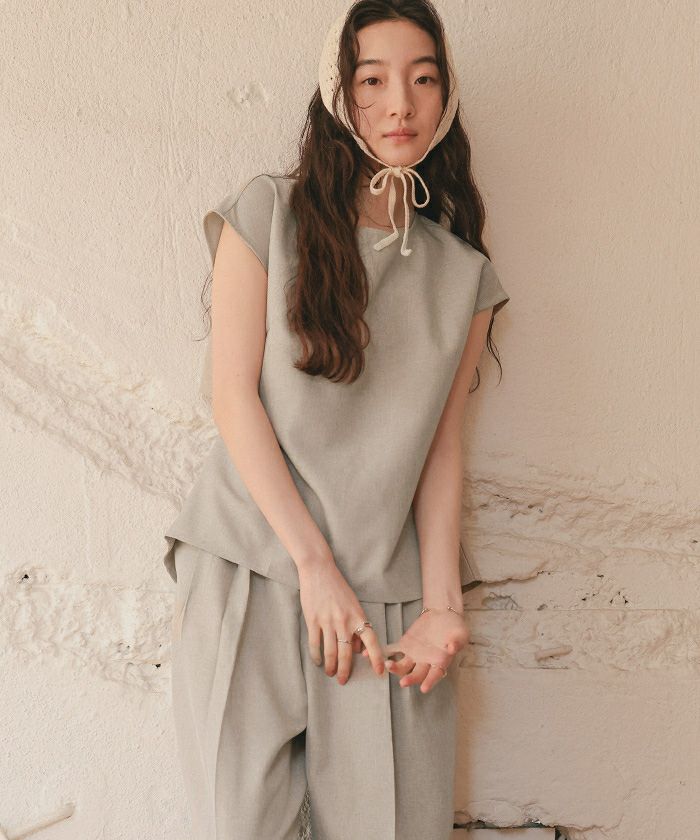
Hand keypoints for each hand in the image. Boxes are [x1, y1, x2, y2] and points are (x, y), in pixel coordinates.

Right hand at [298, 557, 384, 684]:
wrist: (319, 571)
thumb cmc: (337, 588)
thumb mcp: (353, 604)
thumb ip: (356, 625)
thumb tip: (356, 648)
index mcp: (358, 616)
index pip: (371, 641)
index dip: (376, 658)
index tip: (379, 672)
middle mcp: (344, 621)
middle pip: (347, 653)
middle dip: (345, 670)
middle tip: (343, 681)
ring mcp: (328, 621)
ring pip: (331, 652)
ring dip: (330, 666)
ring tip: (330, 673)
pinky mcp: (313, 620)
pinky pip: (315, 644)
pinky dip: (317, 656)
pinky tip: (318, 662)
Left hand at [363, 607, 468, 692]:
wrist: (443, 615)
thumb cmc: (455, 627)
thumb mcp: (460, 634)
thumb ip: (457, 642)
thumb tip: (452, 648)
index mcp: (440, 662)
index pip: (435, 675)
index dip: (430, 682)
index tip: (424, 688)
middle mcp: (426, 663)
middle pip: (417, 674)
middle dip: (410, 679)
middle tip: (403, 682)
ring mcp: (414, 655)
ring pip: (403, 666)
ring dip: (396, 668)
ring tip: (388, 665)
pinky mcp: (405, 645)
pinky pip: (393, 652)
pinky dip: (383, 654)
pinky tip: (372, 655)